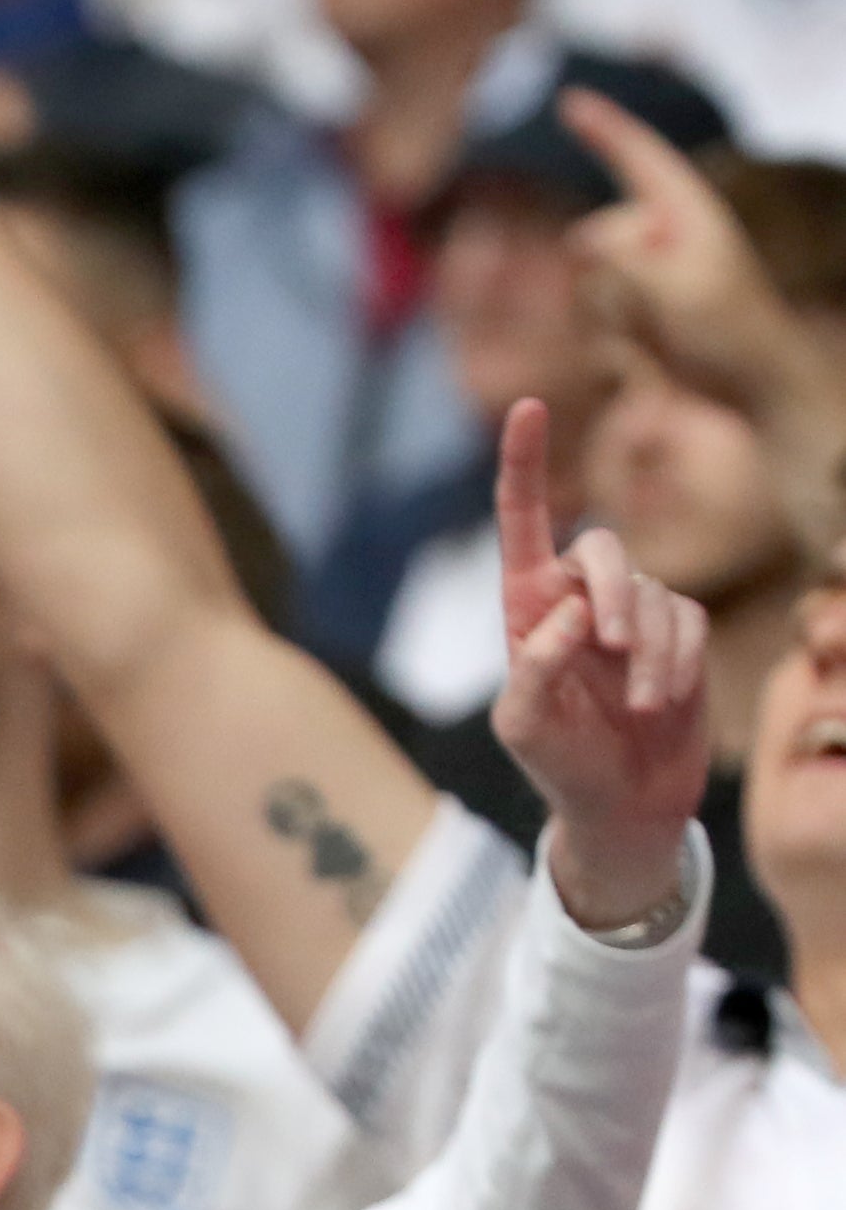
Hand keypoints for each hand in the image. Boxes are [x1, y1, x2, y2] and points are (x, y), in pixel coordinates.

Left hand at [480, 395, 710, 926]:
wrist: (620, 804)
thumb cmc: (559, 765)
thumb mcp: (524, 727)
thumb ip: (532, 671)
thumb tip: (569, 616)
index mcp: (524, 608)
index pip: (522, 523)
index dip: (525, 465)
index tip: (528, 405)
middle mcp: (577, 597)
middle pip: (603, 549)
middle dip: (612, 589)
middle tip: (607, 644)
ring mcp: (633, 611)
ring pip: (653, 594)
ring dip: (646, 654)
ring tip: (634, 706)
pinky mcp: (680, 630)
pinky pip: (687, 622)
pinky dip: (675, 662)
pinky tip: (657, 701)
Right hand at [564, 86, 808, 419]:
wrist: (753, 391)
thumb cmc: (728, 334)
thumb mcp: (675, 288)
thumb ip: (622, 254)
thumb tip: (579, 236)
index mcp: (688, 214)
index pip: (638, 157)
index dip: (602, 129)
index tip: (569, 100)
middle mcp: (664, 240)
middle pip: (594, 238)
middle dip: (606, 276)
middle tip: (655, 312)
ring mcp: (647, 281)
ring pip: (585, 285)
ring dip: (610, 318)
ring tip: (661, 339)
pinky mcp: (636, 320)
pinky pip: (590, 322)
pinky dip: (611, 343)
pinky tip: (649, 360)